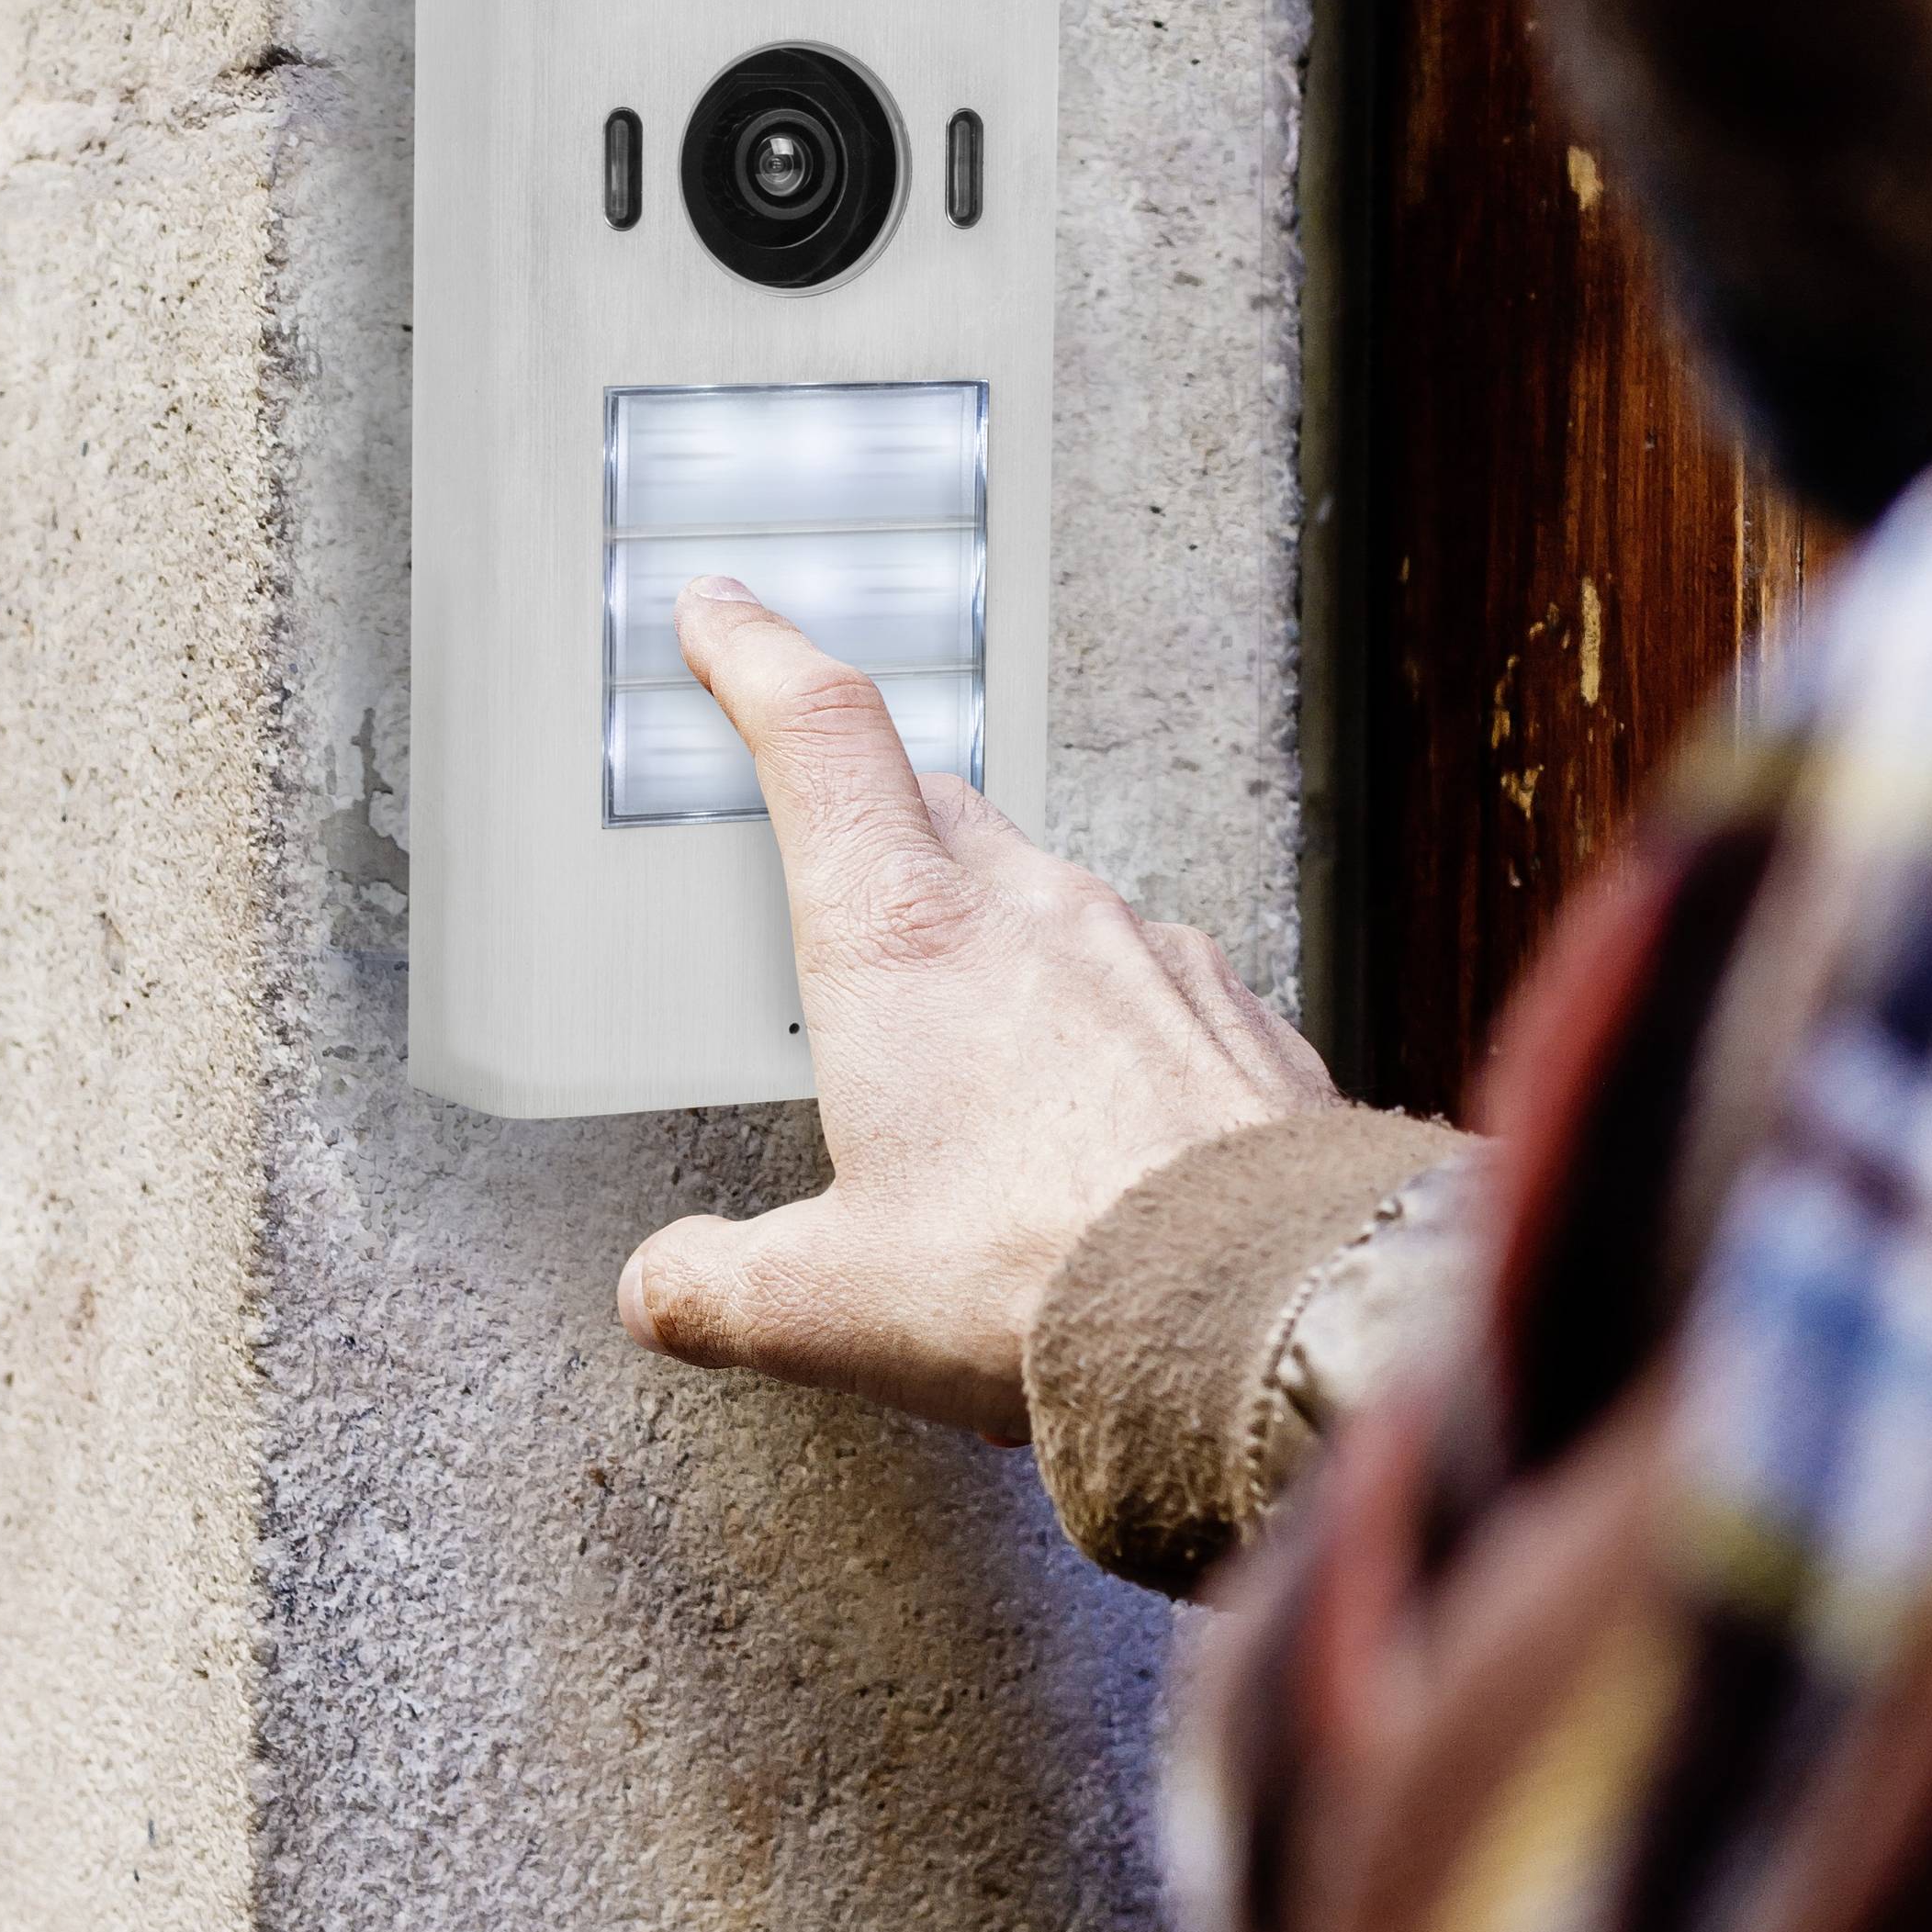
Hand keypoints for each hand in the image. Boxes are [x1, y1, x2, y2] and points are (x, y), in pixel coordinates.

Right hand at [616, 577, 1337, 1438]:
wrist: (1270, 1314)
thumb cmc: (1047, 1279)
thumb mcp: (828, 1301)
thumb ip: (718, 1286)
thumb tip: (661, 1287)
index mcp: (902, 937)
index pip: (818, 733)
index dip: (758, 656)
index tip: (723, 616)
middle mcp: (1031, 910)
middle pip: (928, 804)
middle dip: (871, 822)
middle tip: (835, 878)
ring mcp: (1149, 953)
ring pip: (1043, 894)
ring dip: (992, 943)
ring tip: (968, 1062)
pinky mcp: (1235, 1017)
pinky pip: (1146, 981)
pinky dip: (1099, 1023)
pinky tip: (1094, 1124)